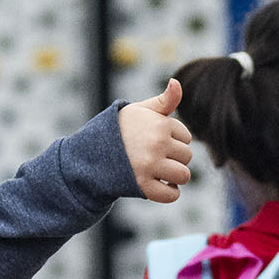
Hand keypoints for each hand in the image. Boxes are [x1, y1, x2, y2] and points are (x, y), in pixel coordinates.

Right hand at [118, 79, 192, 203]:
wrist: (91, 153)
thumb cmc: (121, 129)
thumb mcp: (141, 110)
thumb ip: (164, 100)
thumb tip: (177, 82)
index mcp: (160, 124)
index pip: (186, 137)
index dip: (173, 140)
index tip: (157, 141)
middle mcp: (157, 144)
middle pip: (186, 157)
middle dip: (175, 158)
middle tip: (157, 158)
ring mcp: (150, 166)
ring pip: (183, 176)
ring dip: (175, 177)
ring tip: (162, 172)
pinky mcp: (143, 186)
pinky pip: (171, 195)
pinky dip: (170, 193)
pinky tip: (161, 185)